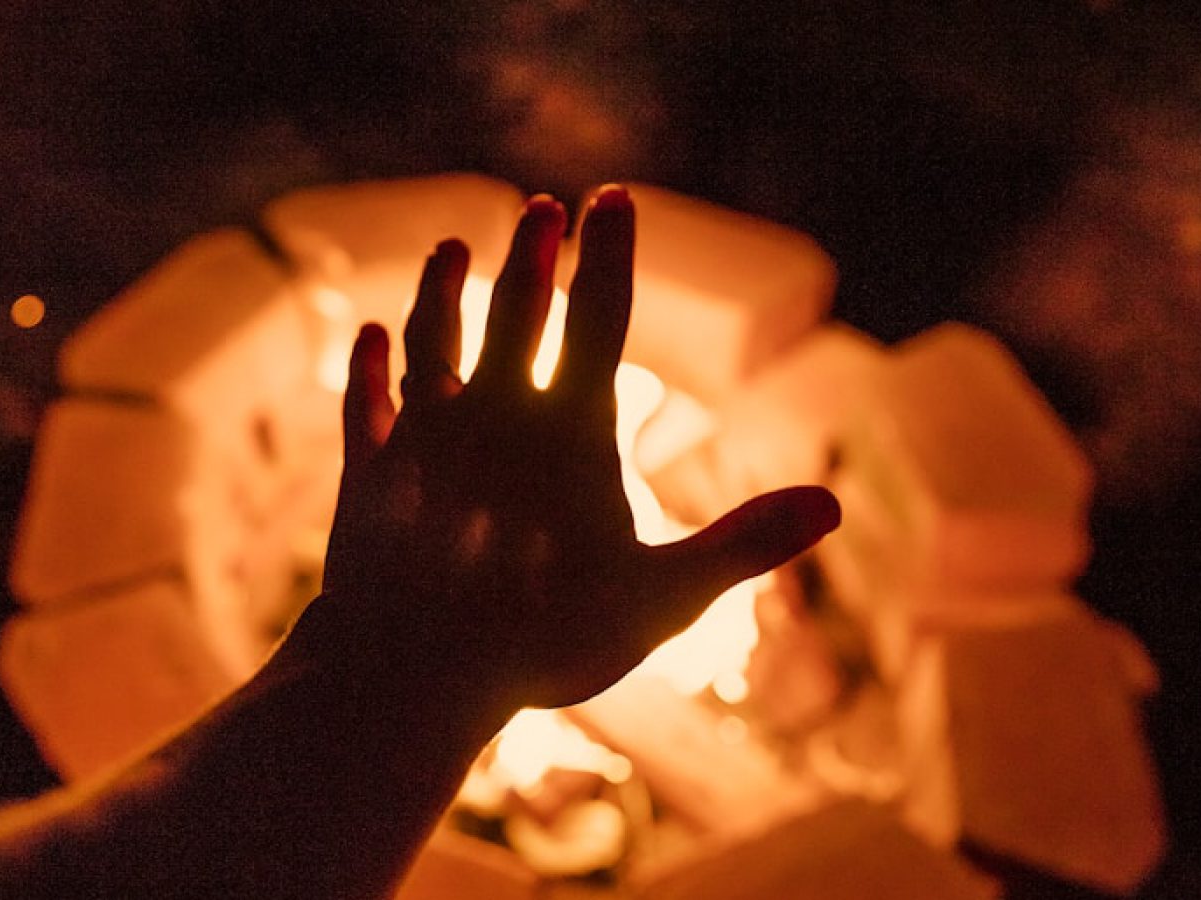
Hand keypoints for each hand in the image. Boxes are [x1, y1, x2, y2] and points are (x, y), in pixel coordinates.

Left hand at [323, 186, 838, 711]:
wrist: (410, 671)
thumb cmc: (544, 641)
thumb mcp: (663, 598)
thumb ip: (743, 544)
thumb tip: (832, 505)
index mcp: (569, 432)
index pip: (600, 320)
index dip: (609, 254)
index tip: (611, 196)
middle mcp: (493, 414)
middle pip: (515, 311)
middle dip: (532, 252)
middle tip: (538, 206)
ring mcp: (425, 437)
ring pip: (432, 338)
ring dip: (441, 288)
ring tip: (449, 247)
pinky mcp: (370, 469)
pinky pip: (368, 401)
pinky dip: (368, 365)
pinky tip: (368, 333)